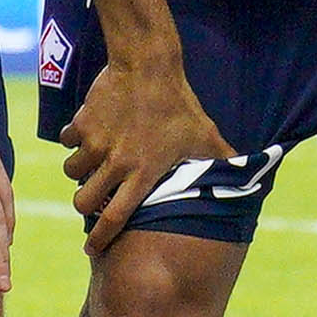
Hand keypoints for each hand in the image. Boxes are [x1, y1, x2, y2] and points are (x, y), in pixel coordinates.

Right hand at [61, 47, 236, 251]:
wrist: (148, 65)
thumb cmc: (180, 104)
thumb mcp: (204, 135)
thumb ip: (221, 158)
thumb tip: (249, 173)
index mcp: (143, 173)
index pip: (115, 218)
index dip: (101, 239)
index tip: (91, 250)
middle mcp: (116, 163)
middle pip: (84, 202)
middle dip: (85, 206)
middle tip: (93, 198)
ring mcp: (95, 143)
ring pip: (73, 172)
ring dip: (80, 171)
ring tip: (93, 162)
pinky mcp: (81, 124)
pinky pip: (67, 141)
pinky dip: (74, 140)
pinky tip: (88, 133)